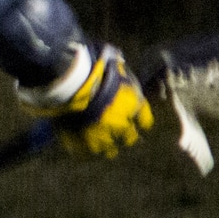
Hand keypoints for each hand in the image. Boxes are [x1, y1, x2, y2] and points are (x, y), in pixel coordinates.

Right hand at [18, 43, 153, 157]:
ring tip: (98, 139)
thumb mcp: (117, 66)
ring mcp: (100, 136)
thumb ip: (123, 75)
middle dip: (125, 134)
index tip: (136, 119)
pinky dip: (83, 149)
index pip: (146, 121)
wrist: (72, 80)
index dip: (140, 120)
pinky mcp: (80, 142)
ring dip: (106, 145)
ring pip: (108, 150)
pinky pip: (84, 152)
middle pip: (130, 138)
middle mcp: (121, 124)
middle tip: (117, 130)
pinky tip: (80, 143)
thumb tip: (122, 65)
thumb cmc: (97, 68)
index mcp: (132, 106)